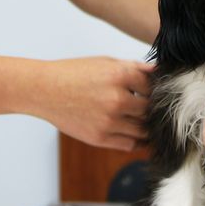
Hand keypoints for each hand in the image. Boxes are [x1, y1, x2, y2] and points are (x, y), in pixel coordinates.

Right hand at [33, 57, 153, 150]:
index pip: (154, 86)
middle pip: (151, 109)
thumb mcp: (106, 62)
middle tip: (155, 108)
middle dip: (153, 109)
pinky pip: (130, 144)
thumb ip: (135, 68)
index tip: (158, 92)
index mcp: (120, 75)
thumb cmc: (75, 73)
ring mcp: (109, 121)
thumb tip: (160, 72)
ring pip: (144, 129)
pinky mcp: (100, 138)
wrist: (44, 90)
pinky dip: (137, 140)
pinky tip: (136, 132)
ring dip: (147, 126)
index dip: (158, 89)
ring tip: (146, 121)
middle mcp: (117, 99)